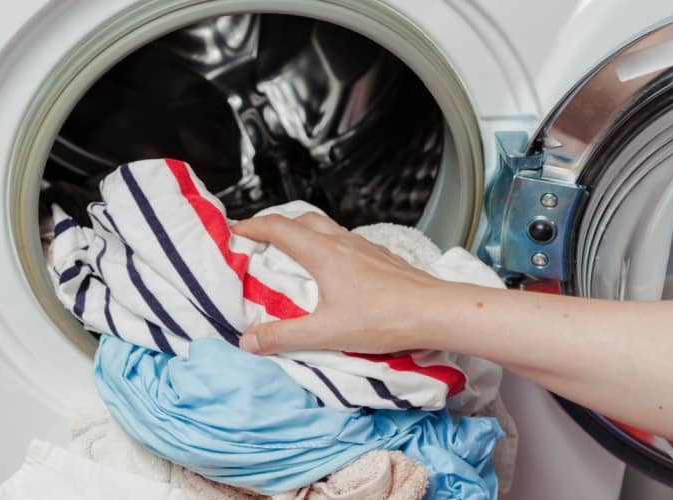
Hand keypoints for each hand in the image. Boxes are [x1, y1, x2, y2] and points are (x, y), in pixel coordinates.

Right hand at [231, 213, 466, 354]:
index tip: (236, 230)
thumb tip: (247, 341)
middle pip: (304, 219)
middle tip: (263, 240)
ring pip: (328, 228)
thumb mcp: (326, 333)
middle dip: (279, 224)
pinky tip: (337, 269)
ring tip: (296, 253)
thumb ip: (283, 337)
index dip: (254, 226)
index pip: (279, 228)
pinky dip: (330, 245)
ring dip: (306, 233)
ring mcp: (366, 247)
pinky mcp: (383, 258)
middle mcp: (343, 242)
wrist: (436, 312)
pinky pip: (348, 241)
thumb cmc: (382, 319)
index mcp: (323, 254)